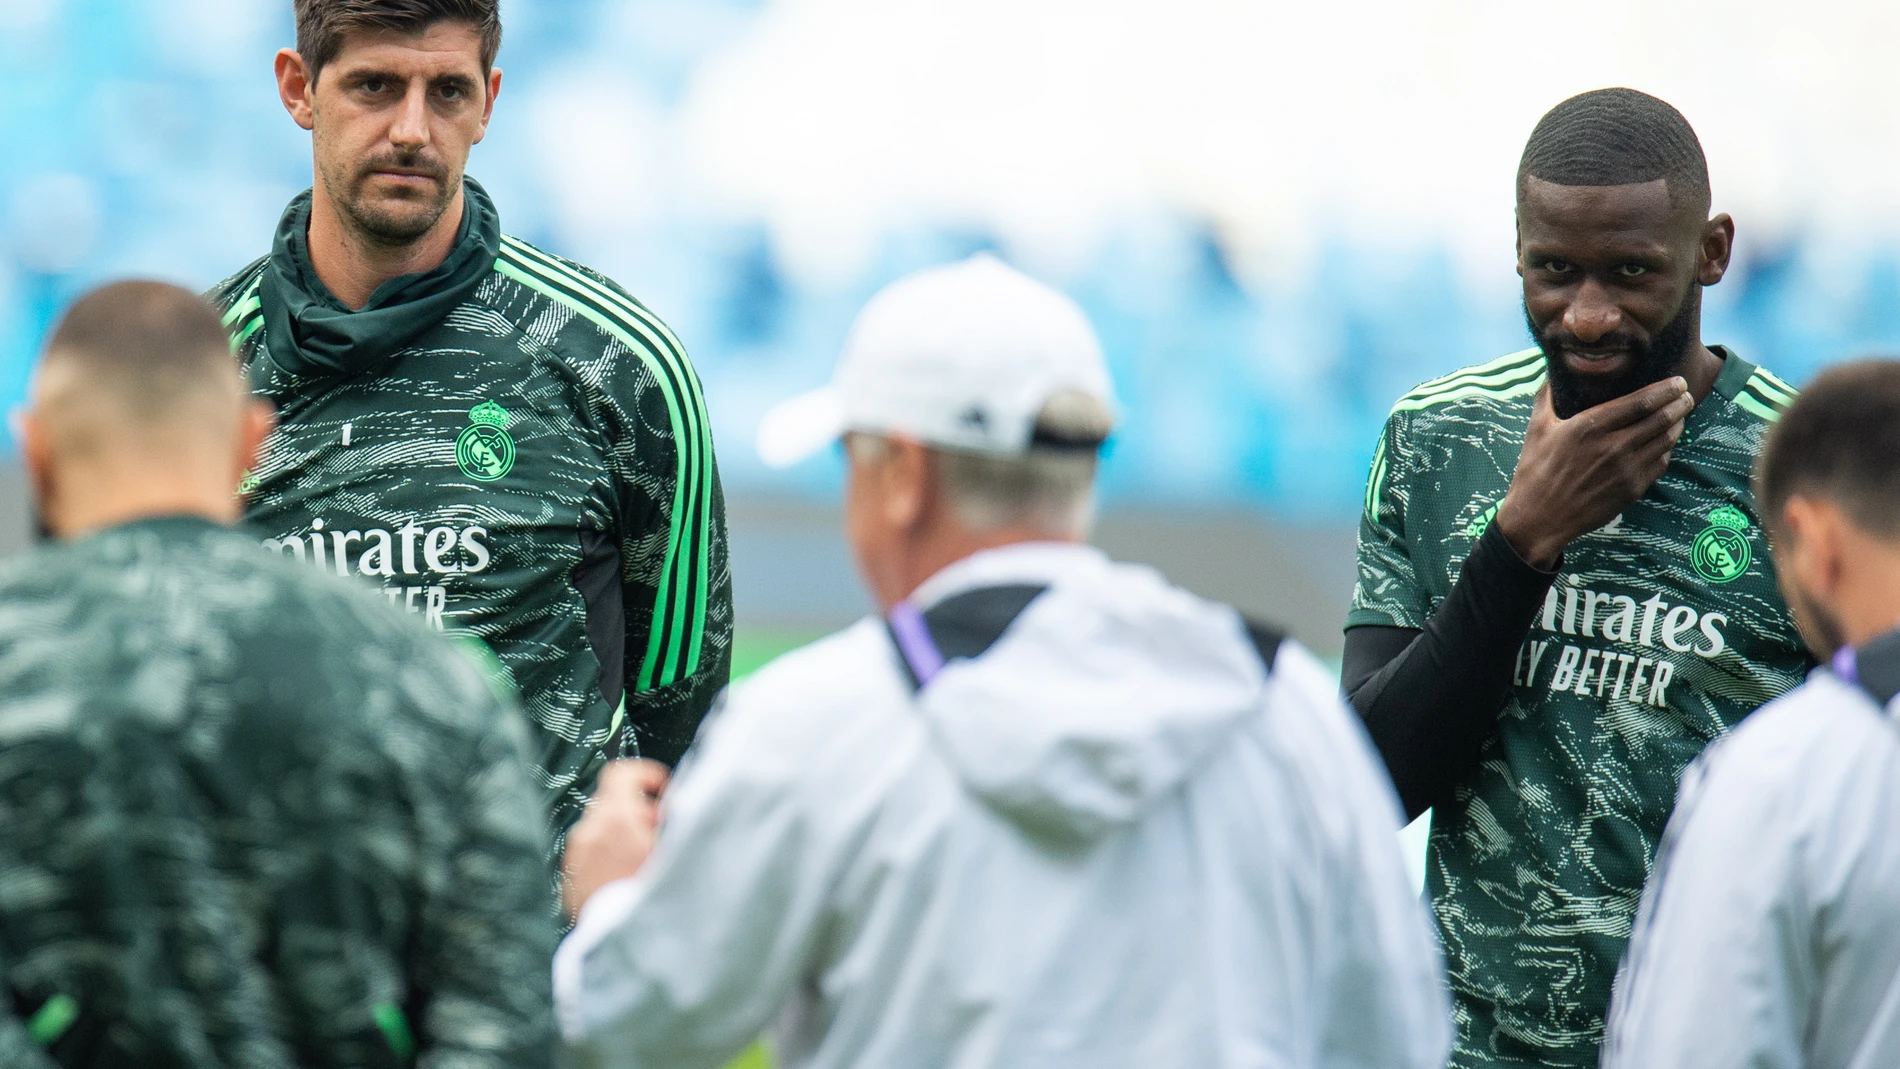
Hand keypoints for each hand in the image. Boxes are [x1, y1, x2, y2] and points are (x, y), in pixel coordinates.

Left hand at [561, 759, 669, 922]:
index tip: (660, 789)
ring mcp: (575, 856)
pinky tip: (626, 878)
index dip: (645, 775)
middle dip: (638, 811)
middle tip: (659, 831)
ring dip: (622, 834)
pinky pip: (589, 853)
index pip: (622, 773)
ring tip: (644, 860)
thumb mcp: (674, 853)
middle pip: (613, 802)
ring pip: (600, 829)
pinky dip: (606, 856)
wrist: (621, 943)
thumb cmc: (651, 900)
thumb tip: (672, 807)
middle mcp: (589, 832)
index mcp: (616, 820)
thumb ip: (673, 821)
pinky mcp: (569, 878)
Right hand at [1494, 378, 1694, 568]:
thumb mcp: (1536, 428)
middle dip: (1680, 404)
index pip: (1641, 402)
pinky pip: (1660, 463)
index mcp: (1589, 426)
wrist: (1538, 517)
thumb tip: (1552, 370)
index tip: (1678, 381)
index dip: (1665, 389)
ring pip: (1665, 441)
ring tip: (1680, 415)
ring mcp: (1625, 470)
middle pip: (1661, 419)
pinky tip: (1665, 442)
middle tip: (1687, 395)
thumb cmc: (1535, 471)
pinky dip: (1667, 449)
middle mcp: (1612, 447)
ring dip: (1678, 425)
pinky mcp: (1631, 490)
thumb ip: (1547, 396)